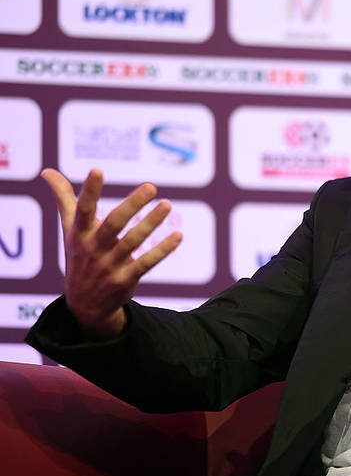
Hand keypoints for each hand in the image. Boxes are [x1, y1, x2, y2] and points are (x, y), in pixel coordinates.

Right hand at [42, 168, 182, 337]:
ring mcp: (109, 265)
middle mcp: (93, 248)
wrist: (84, 305)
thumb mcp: (70, 229)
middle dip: (132, 205)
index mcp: (79, 233)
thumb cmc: (80, 256)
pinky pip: (145, 263)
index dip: (90, 191)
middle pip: (113, 223)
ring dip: (150, 223)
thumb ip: (64, 199)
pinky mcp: (124, 279)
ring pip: (132, 242)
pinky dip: (162, 250)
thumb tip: (46, 171)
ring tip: (167, 205)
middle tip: (151, 186)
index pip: (83, 209)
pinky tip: (178, 236)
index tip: (97, 170)